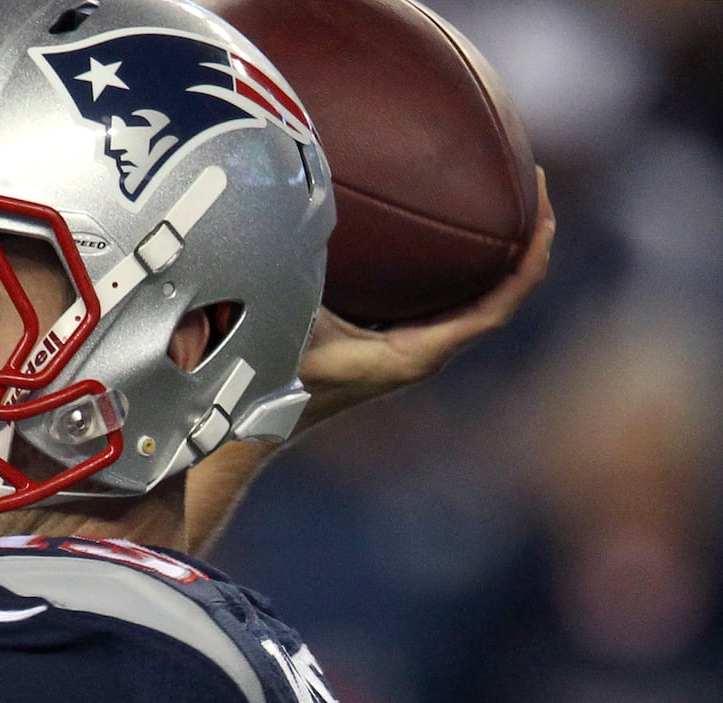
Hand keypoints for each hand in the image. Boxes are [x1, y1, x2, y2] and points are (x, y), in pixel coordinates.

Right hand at [295, 167, 556, 430]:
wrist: (263, 416)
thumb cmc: (275, 376)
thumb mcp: (290, 320)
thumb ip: (301, 274)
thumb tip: (299, 215)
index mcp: (419, 353)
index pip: (499, 306)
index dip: (530, 260)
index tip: (543, 211)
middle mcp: (430, 351)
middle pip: (504, 295)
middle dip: (528, 241)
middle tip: (535, 182)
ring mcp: (419, 346)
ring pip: (481, 297)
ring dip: (501, 251)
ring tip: (509, 194)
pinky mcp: (401, 340)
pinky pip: (451, 298)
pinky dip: (462, 262)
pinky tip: (446, 227)